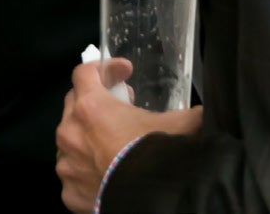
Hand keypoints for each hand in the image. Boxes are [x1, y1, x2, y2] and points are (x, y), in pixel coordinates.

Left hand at [56, 59, 202, 211]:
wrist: (152, 201)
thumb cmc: (158, 156)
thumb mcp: (179, 125)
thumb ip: (187, 112)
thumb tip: (203, 111)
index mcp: (90, 107)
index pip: (84, 72)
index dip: (106, 68)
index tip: (125, 71)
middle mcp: (69, 131)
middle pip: (74, 104)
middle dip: (96, 101)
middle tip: (120, 108)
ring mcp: (66, 163)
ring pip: (70, 141)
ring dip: (88, 137)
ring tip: (112, 145)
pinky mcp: (69, 191)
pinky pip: (74, 175)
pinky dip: (87, 172)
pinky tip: (106, 174)